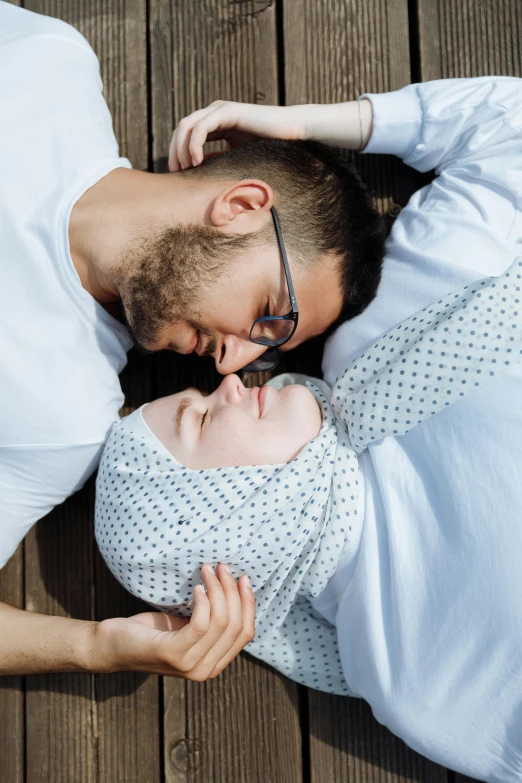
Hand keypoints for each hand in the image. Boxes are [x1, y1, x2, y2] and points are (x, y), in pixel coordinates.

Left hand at [90, 564, 254, 680]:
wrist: (112, 645)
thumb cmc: (151, 632)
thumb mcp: (188, 627)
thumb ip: (211, 621)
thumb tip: (236, 590)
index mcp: (215, 664)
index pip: (246, 633)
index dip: (248, 603)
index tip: (244, 578)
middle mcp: (206, 670)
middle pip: (235, 625)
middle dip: (232, 591)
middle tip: (223, 567)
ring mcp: (189, 665)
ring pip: (220, 622)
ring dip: (217, 590)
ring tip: (207, 570)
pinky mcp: (172, 654)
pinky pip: (200, 623)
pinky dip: (202, 601)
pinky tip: (195, 588)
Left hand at [169, 99, 372, 171]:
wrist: (292, 133)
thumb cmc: (270, 148)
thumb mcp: (237, 158)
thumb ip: (219, 161)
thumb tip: (199, 179)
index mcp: (215, 123)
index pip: (186, 135)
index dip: (177, 154)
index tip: (178, 176)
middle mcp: (214, 113)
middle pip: (181, 130)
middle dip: (174, 152)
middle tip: (176, 174)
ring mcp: (219, 110)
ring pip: (186, 126)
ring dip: (181, 149)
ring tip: (185, 169)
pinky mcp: (227, 111)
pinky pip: (201, 127)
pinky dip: (194, 145)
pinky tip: (196, 161)